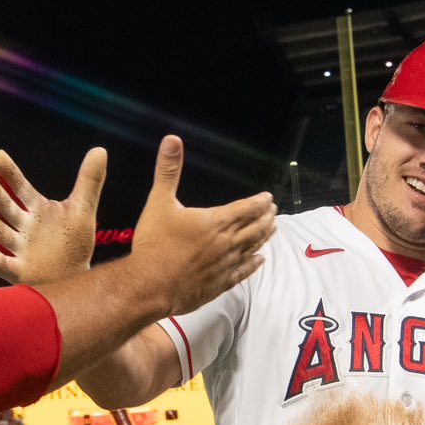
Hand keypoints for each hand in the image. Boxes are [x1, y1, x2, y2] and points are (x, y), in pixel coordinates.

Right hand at [0, 148, 106, 285]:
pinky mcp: (16, 271)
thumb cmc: (74, 245)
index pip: (19, 187)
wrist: (76, 280)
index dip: (8, 173)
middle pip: (5, 208)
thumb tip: (100, 150)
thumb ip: (89, 181)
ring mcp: (16, 249)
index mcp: (34, 209)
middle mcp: (21, 227)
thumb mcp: (83, 211)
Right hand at [121, 136, 275, 315]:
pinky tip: (260, 260)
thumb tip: (172, 139)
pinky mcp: (220, 283)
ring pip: (252, 248)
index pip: (246, 208)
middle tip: (274, 211)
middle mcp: (226, 242)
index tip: (268, 198)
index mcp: (215, 221)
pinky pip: (243, 272)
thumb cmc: (154, 243)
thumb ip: (168, 171)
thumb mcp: (158, 202)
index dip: (259, 202)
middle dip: (266, 217)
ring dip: (264, 237)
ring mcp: (225, 265)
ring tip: (273, 229)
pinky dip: (253, 264)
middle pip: (254, 227)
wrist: (150, 284)